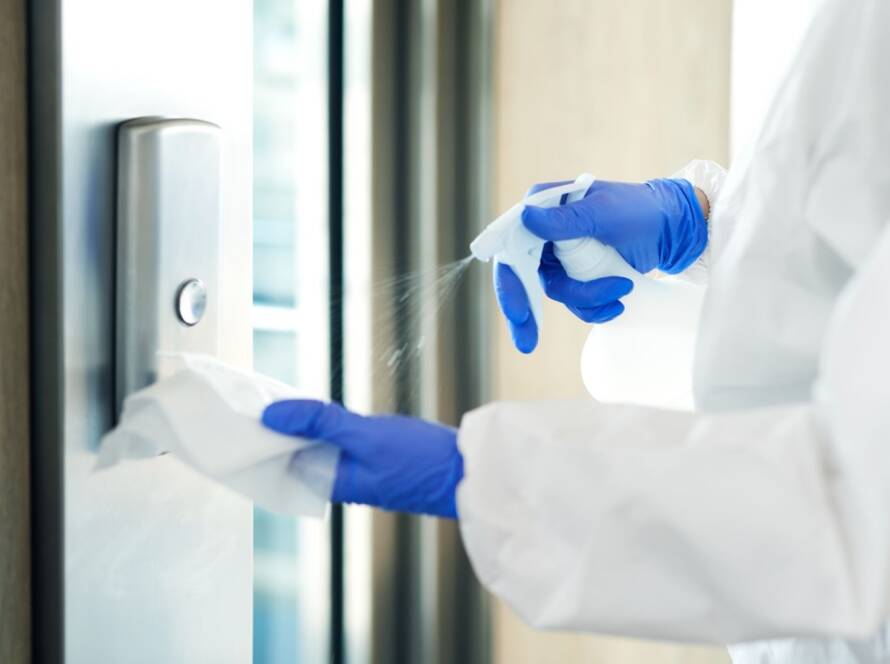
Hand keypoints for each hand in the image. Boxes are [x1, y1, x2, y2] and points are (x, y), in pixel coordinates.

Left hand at [262, 400, 462, 517]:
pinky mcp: (373, 459)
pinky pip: (338, 442)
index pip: (281, 463)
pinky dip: (326, 427)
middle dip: (280, 430)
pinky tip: (319, 410)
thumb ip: (318, 422)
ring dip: (302, 425)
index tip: (244, 413)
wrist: (467, 471)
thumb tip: (271, 415)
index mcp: (331, 484)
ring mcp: (358, 470)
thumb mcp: (364, 435)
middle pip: (297, 453)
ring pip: (317, 446)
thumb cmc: (419, 460)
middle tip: (257, 398)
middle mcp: (341, 482)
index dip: (263, 439)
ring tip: (280, 399)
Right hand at [494, 178, 706, 352]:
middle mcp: (544, 233)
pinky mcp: (578, 274)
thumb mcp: (603, 212)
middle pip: (521, 276)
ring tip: (619, 291)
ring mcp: (560, 256)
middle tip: (527, 344)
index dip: (509, 281)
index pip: (513, 246)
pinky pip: (575, 300)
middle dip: (526, 312)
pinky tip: (618, 302)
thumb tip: (525, 218)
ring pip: (556, 292)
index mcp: (543, 207)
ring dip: (585, 300)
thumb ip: (565, 219)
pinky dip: (595, 306)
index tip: (518, 311)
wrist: (672, 227)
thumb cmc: (640, 209)